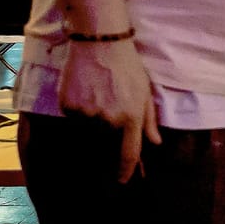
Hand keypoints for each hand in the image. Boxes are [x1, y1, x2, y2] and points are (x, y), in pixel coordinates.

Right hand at [57, 37, 160, 182]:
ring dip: (93, 118)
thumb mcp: (145, 91)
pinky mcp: (69, 108)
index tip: (121, 181)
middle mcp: (109, 121)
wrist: (99, 42)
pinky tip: (85, 88)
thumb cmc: (127, 65)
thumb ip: (148, 119)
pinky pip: (74, 117)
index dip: (125, 171)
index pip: (128, 154)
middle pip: (106, 140)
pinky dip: (79, 108)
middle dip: (107, 130)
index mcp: (131, 117)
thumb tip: (155, 142)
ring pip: (88, 128)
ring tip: (98, 91)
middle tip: (108, 104)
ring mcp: (87, 115)